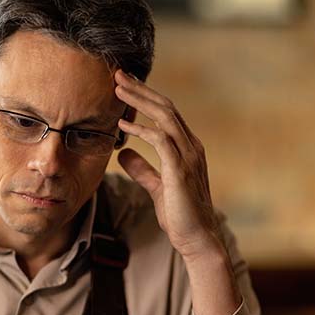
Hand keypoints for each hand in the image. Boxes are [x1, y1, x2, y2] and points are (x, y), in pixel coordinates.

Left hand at [114, 70, 241, 314]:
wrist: (197, 240)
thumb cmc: (180, 215)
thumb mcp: (156, 187)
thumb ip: (142, 168)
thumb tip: (123, 152)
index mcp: (187, 148)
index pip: (166, 113)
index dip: (145, 97)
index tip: (124, 86)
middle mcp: (191, 147)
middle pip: (166, 107)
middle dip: (141, 89)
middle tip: (117, 75)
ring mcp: (189, 157)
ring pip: (165, 117)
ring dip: (140, 101)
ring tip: (117, 90)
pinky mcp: (180, 171)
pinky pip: (161, 140)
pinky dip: (142, 129)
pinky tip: (123, 125)